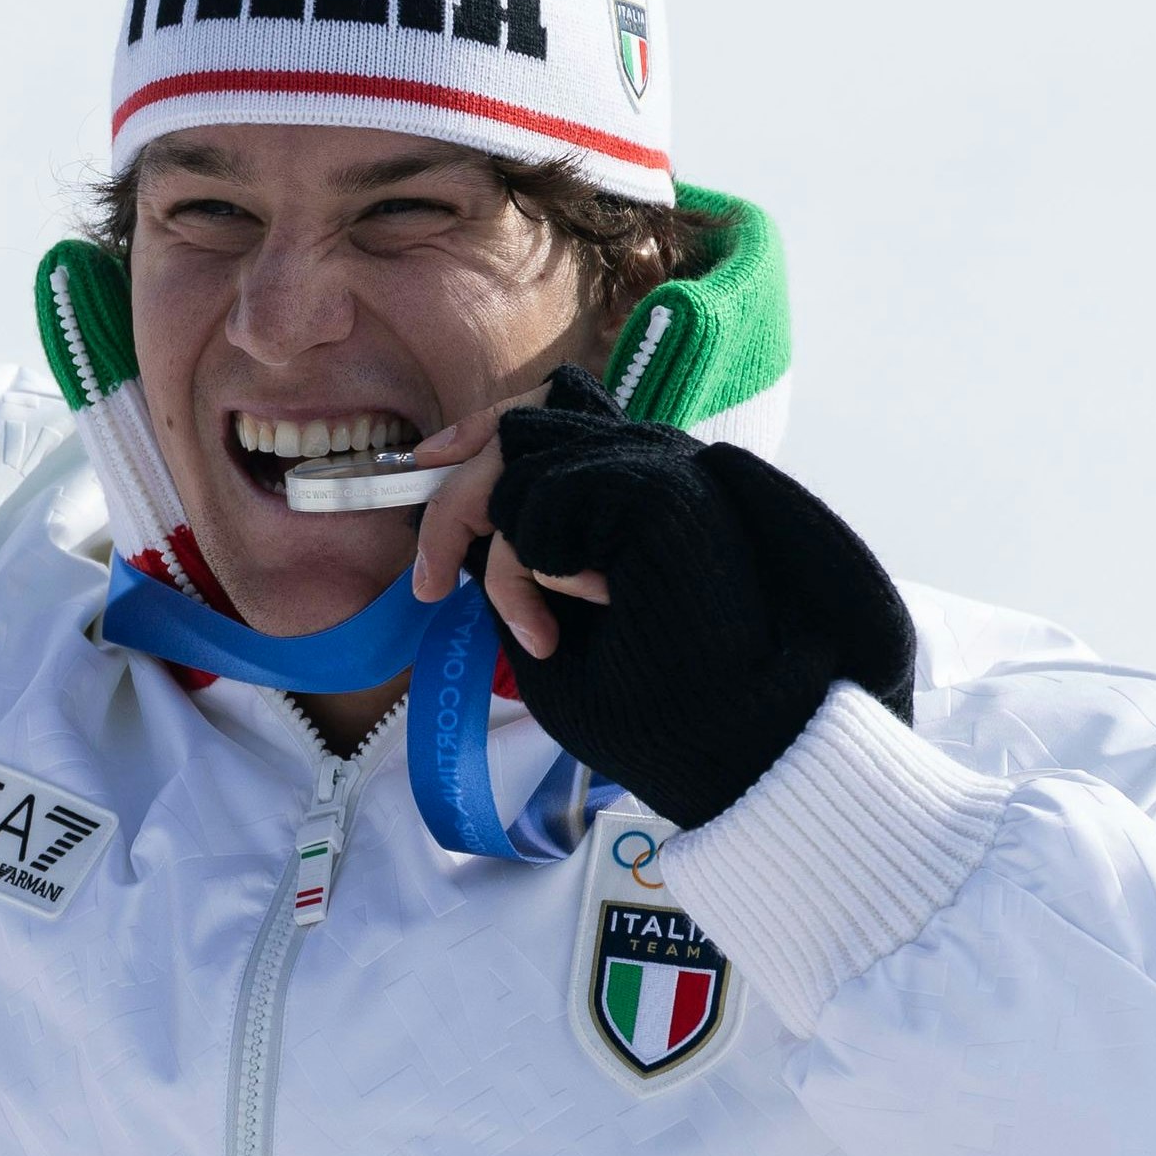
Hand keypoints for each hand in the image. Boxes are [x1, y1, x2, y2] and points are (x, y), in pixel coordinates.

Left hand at [421, 368, 916, 828]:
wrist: (732, 739)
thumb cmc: (651, 700)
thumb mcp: (555, 612)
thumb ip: (519, 551)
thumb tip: (467, 517)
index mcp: (630, 490)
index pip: (547, 416)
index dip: (477, 432)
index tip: (423, 466)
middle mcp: (650, 466)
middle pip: (521, 424)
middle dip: (454, 500)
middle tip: (432, 585)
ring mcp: (661, 467)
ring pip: (522, 465)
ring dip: (503, 561)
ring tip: (541, 634)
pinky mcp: (661, 486)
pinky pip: (547, 501)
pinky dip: (539, 567)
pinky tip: (590, 609)